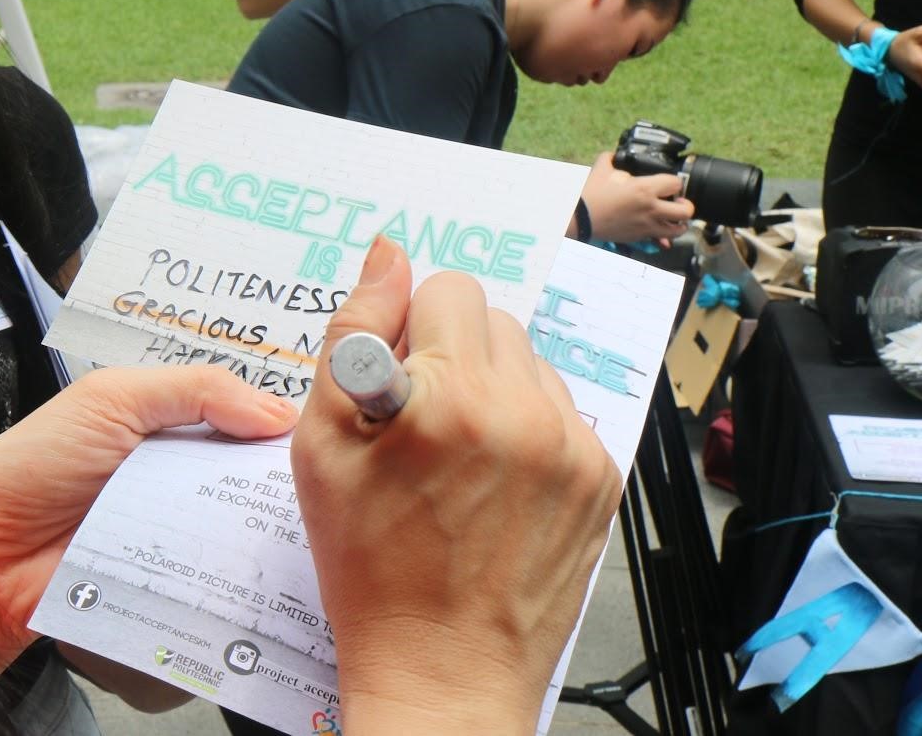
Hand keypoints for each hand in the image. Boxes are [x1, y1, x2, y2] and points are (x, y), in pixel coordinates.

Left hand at [0, 367, 297, 672]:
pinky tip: (271, 578)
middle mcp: (181, 479)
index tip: (321, 435)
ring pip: (246, 534)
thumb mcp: (109, 400)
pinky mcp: (174, 587)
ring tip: (306, 534)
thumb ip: (192, 389)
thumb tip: (277, 410)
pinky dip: (243, 581)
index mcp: (168, 425)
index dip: (279, 426)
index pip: (243, 420)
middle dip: (282, 486)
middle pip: (252, 481)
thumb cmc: (33, 469)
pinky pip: (221, 584)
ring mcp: (179, 536)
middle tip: (320, 491)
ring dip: (269, 535)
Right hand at [293, 239, 621, 731]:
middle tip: (421, 423)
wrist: (443, 667)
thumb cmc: (370, 567)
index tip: (397, 380)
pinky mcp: (601, 479)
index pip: (446, 290)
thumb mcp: (321, 445)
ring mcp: (572, 447)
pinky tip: (494, 483)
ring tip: (458, 459)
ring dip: (493, 388)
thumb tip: (388, 254)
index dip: (409, 331)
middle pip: (492, 320)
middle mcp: (524, 412)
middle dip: (452, 354)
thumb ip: (353, 334)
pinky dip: (528, 431)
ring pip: (530, 363)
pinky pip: (561, 413)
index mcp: (451, 396)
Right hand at [580, 151, 691, 246]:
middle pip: (686, 210)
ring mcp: (646, 226)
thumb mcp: (602, 168)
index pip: (676, 183)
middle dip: (686, 204)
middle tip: (677, 201)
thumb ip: (613, 158)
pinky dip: (664, 237)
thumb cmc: (590, 194)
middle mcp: (650, 209)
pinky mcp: (639, 237)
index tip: (669, 182)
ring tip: (673, 217)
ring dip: (679, 222)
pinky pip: (660, 240)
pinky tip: (659, 230)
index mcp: (644, 189)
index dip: (675, 181)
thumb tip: (616, 155)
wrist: (579, 218)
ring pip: (678, 229)